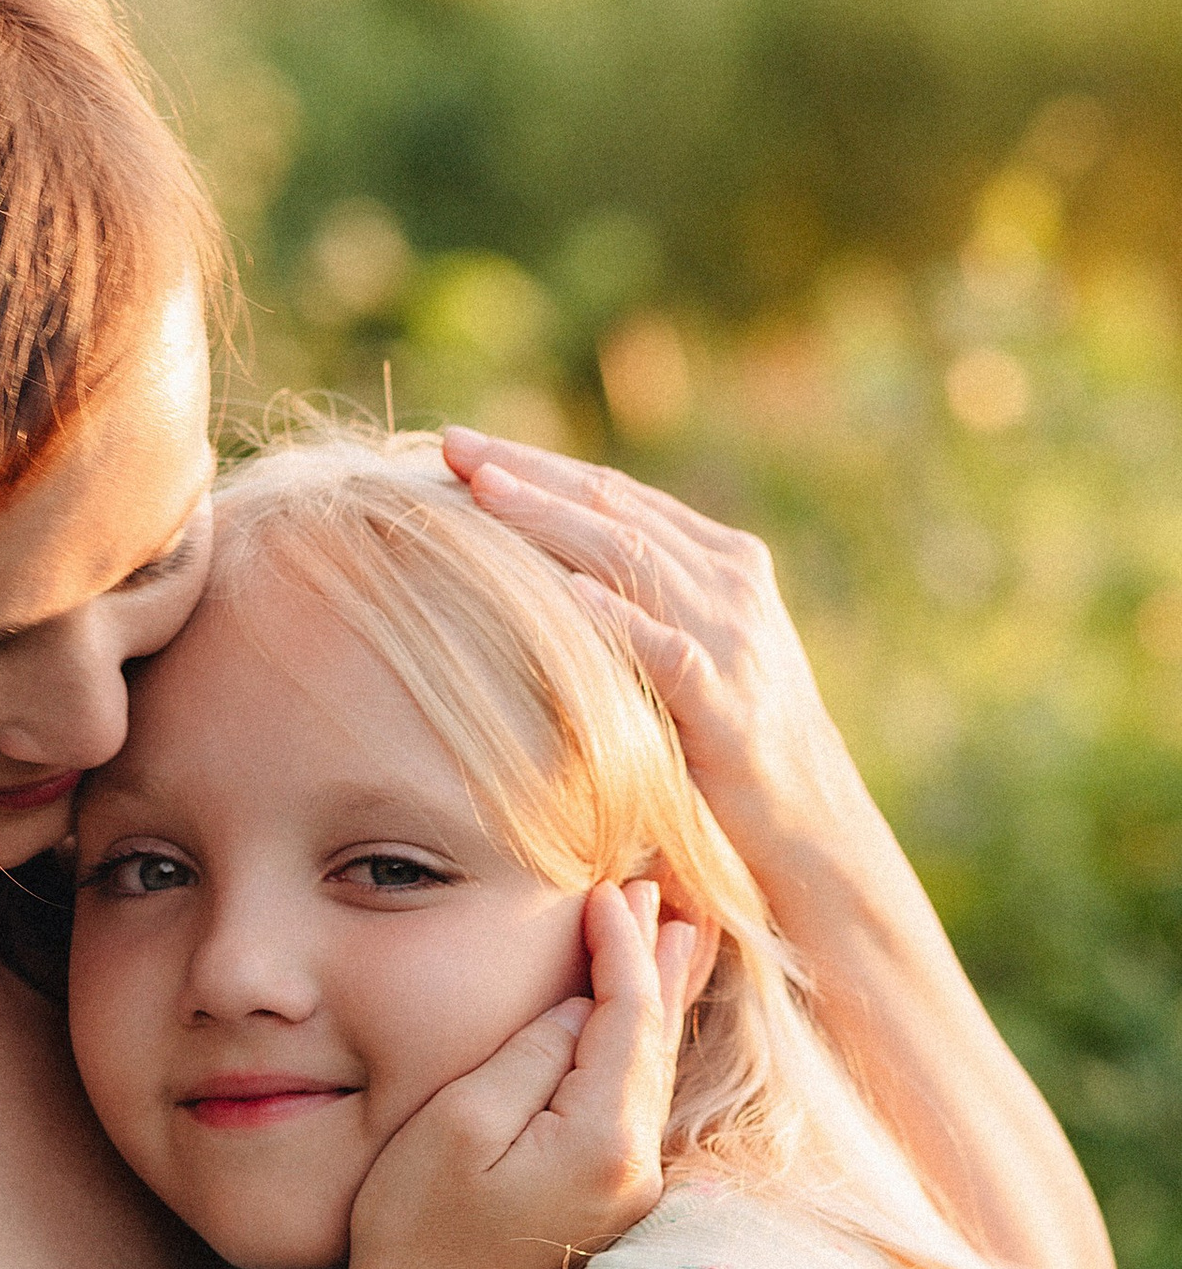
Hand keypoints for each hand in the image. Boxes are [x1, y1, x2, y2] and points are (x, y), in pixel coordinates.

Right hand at [345, 882, 695, 1268]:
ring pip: (655, 1076)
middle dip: (656, 962)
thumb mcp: (457, 1125)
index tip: (608, 890)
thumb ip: (529, 1056)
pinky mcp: (606, 1211)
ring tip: (677, 939)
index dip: (621, 947)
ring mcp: (627, 1195)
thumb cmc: (416, 1236)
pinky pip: (639, 1107)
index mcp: (602, 1139)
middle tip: (661, 892)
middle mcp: (634, 1168)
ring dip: (659, 1004)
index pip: (628, 1015)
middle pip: (657, 1042)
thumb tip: (579, 1011)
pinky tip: (645, 1033)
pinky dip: (644, 1053)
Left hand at [440, 428, 876, 898]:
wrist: (814, 823)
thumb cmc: (730, 741)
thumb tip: (546, 568)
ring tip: (485, 494)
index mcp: (722, 559)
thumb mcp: (690, 651)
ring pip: (633, 559)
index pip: (616, 493)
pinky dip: (619, 620)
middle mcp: (731, 581)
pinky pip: (668, 651)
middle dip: (529, 472)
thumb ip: (639, 600)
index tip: (461, 444)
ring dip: (553, 522)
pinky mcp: (728, 705)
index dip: (537, 463)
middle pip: (616, 509)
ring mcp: (734, 638)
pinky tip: (568, 594)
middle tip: (453, 446)